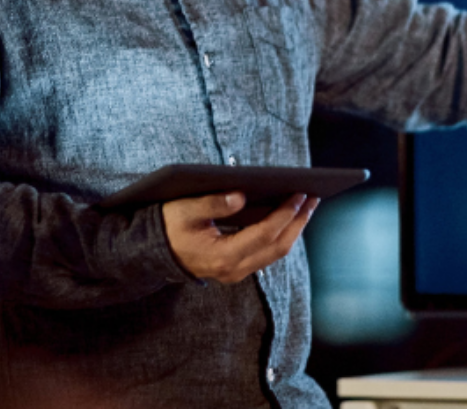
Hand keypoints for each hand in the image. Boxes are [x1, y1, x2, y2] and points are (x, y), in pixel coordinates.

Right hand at [162, 191, 318, 283]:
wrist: (153, 253)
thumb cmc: (169, 227)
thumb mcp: (185, 210)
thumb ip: (213, 204)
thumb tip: (241, 196)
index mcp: (222, 256)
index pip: (264, 234)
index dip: (284, 214)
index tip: (300, 194)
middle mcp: (233, 270)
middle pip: (278, 247)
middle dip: (298, 222)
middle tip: (313, 198)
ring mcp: (236, 273)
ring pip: (275, 252)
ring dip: (293, 229)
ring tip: (307, 205)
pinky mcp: (237, 268)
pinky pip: (267, 252)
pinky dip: (281, 234)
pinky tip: (287, 217)